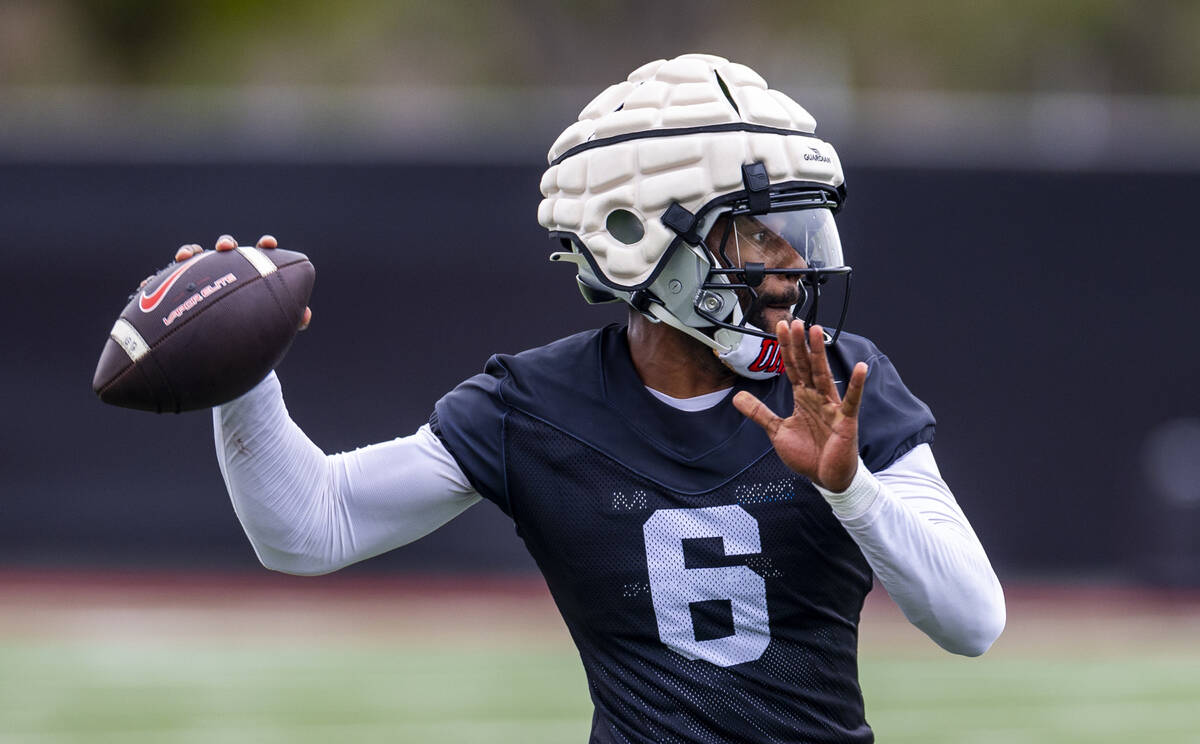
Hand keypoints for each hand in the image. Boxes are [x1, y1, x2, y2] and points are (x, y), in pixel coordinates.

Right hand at [145, 234, 311, 329]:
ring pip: (193, 259)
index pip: (260, 256)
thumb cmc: (252, 333)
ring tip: (184, 257)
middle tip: (225, 248)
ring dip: (188, 253)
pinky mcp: (177, 293)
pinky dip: (155, 282)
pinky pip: (163, 284)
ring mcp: (200, 279)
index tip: (269, 244)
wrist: (223, 351)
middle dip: (225, 244)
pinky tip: (147, 285)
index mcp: (250, 276)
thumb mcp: (271, 328)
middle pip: (225, 250)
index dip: (265, 247)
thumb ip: (290, 320)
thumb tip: (305, 317)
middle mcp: (225, 271)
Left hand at [732, 321, 867, 491]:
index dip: (786, 348)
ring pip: (824, 375)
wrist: (826, 478)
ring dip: (820, 354)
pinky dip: (856, 384)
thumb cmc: (808, 454)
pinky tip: (861, 368)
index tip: (780, 327)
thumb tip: (737, 397)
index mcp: (802, 397)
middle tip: (794, 321)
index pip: (792, 367)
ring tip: (817, 332)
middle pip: (807, 365)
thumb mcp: (777, 431)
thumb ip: (759, 412)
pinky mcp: (846, 420)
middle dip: (799, 344)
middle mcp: (817, 397)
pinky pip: (851, 400)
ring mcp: (832, 407)